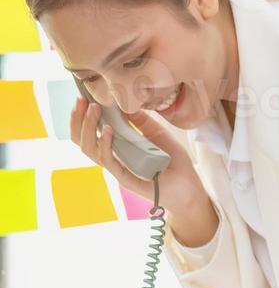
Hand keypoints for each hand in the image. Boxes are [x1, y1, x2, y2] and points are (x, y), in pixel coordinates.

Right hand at [70, 98, 216, 243]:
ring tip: (94, 110)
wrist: (191, 189)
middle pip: (84, 141)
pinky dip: (105, 145)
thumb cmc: (175, 163)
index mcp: (118, 148)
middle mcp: (115, 159)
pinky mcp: (127, 180)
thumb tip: (124, 102)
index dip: (82, 116)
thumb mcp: (159, 134)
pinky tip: (108, 130)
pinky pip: (110, 163)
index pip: (91, 133)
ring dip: (88, 128)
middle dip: (78, 120)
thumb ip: (142, 121)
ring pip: (91, 151)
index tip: (82, 97)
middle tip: (81, 101)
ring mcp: (119, 170)